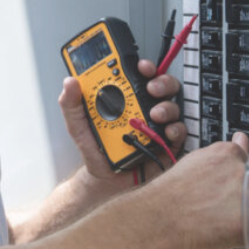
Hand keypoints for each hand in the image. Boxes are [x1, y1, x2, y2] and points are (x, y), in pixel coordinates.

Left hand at [58, 59, 187, 190]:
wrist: (105, 181)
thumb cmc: (95, 151)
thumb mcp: (78, 127)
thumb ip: (72, 105)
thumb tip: (70, 83)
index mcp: (124, 100)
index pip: (138, 77)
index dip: (144, 67)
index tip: (140, 66)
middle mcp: (144, 109)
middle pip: (162, 86)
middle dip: (161, 82)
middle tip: (151, 88)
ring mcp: (157, 126)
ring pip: (172, 106)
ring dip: (167, 106)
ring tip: (155, 114)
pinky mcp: (167, 144)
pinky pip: (179, 132)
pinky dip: (176, 130)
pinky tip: (167, 133)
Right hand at [157, 131, 248, 248]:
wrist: (160, 218)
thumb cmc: (172, 195)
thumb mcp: (196, 161)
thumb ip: (225, 152)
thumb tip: (242, 140)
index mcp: (228, 153)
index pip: (248, 159)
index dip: (239, 174)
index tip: (233, 183)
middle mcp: (241, 171)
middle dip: (244, 192)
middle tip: (222, 205)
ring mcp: (247, 194)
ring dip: (247, 211)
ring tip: (222, 218)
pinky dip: (248, 231)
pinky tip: (228, 230)